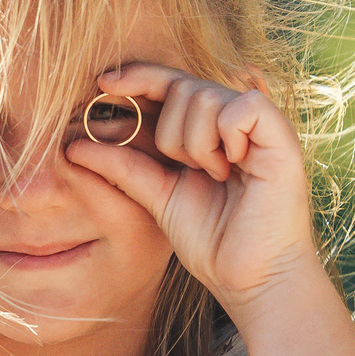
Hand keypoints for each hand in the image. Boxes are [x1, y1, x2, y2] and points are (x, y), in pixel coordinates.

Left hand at [62, 64, 322, 313]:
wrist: (248, 278)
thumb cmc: (210, 240)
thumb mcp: (157, 196)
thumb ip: (123, 166)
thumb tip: (73, 144)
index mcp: (208, 131)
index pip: (170, 83)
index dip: (138, 76)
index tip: (103, 83)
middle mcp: (235, 121)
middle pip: (182, 87)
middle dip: (169, 133)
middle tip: (187, 170)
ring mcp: (260, 127)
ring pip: (205, 97)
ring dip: (195, 142)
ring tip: (215, 174)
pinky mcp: (282, 138)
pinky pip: (243, 106)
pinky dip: (227, 133)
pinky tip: (232, 164)